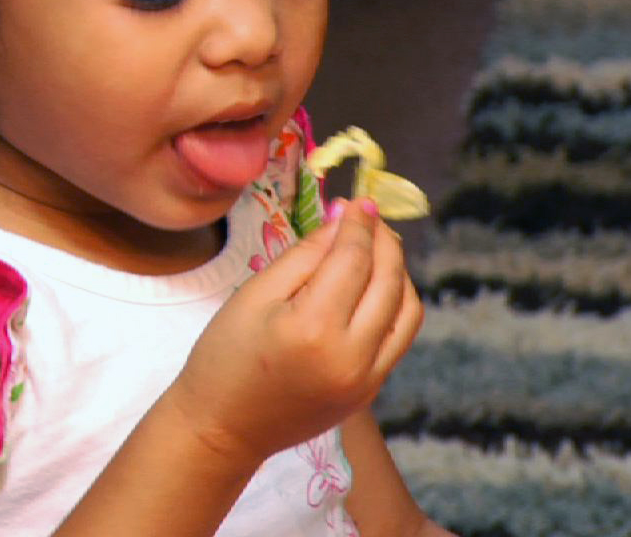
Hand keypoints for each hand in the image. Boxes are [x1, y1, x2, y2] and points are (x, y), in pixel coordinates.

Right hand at [165, 198, 423, 465]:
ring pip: (408, 310)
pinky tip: (375, 287)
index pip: (354, 259)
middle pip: (389, 281)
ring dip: (399, 273)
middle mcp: (351, 357)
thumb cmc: (226, 357)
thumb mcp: (255, 294)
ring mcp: (367, 380)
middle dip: (385, 241)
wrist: (222, 429)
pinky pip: (399, 338)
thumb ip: (305, 254)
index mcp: (314, 329)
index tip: (358, 201)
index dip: (359, 224)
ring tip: (376, 249)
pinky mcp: (370, 392)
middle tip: (370, 217)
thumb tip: (344, 218)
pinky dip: (396, 305)